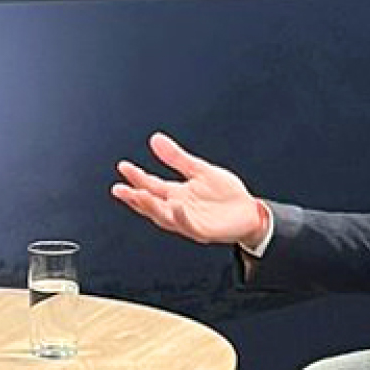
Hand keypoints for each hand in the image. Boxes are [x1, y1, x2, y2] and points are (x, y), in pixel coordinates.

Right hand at [111, 132, 270, 248]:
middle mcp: (177, 208)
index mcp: (176, 194)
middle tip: (119, 189)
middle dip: (134, 197)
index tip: (123, 166)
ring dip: (151, 207)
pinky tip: (174, 205)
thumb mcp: (200, 170)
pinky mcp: (202, 231)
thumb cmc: (226, 194)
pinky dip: (180, 216)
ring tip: (139, 195)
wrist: (250, 213)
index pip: (151, 185)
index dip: (136, 176)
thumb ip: (176, 158)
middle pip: (151, 204)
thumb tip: (155, 139)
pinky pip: (188, 225)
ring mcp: (188, 221)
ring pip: (164, 217)